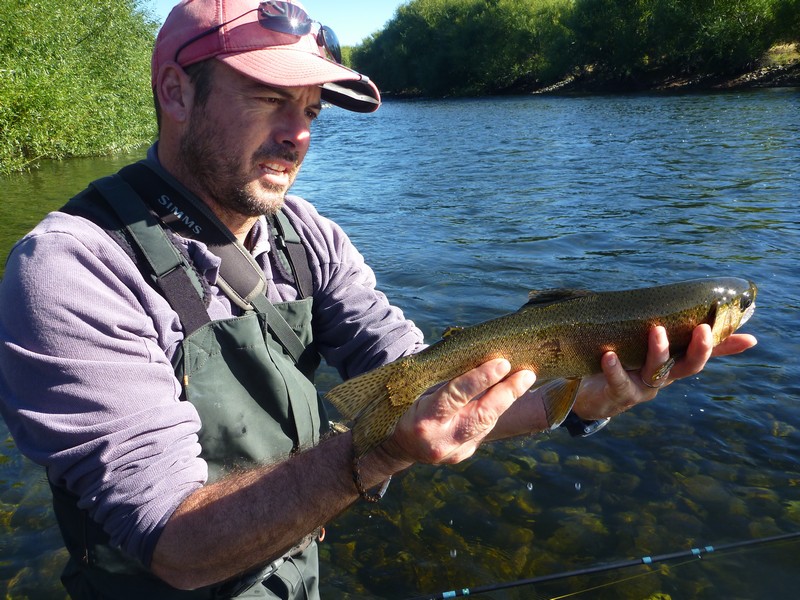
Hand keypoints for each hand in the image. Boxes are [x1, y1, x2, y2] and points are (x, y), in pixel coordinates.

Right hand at [382, 359, 535, 464]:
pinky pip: (482, 430)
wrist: (394, 446)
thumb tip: (477, 357)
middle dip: (507, 393)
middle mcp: (440, 441)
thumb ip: (444, 380)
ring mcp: (452, 452)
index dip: (480, 379)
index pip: (456, 396)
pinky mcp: (461, 456)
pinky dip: (493, 412)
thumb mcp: (416, 391)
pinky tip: (505, 396)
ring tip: (523, 379)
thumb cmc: (404, 407)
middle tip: (526, 373)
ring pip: (486, 424)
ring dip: (506, 400)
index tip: (502, 363)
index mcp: (424, 420)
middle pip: (481, 415)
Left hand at [572, 324, 756, 420]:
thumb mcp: (642, 350)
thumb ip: (664, 336)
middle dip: (699, 349)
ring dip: (658, 351)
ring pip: (656, 372)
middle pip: (688, 366)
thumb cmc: (620, 366)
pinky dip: (615, 369)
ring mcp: (640, 388)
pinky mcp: (616, 394)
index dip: (724, 347)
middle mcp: (660, 377)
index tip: (748, 337)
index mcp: (669, 364)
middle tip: (702, 330)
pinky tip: (609, 355)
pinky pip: (619, 382)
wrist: (588, 397)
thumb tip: (682, 314)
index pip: (701, 353)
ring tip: (656, 330)